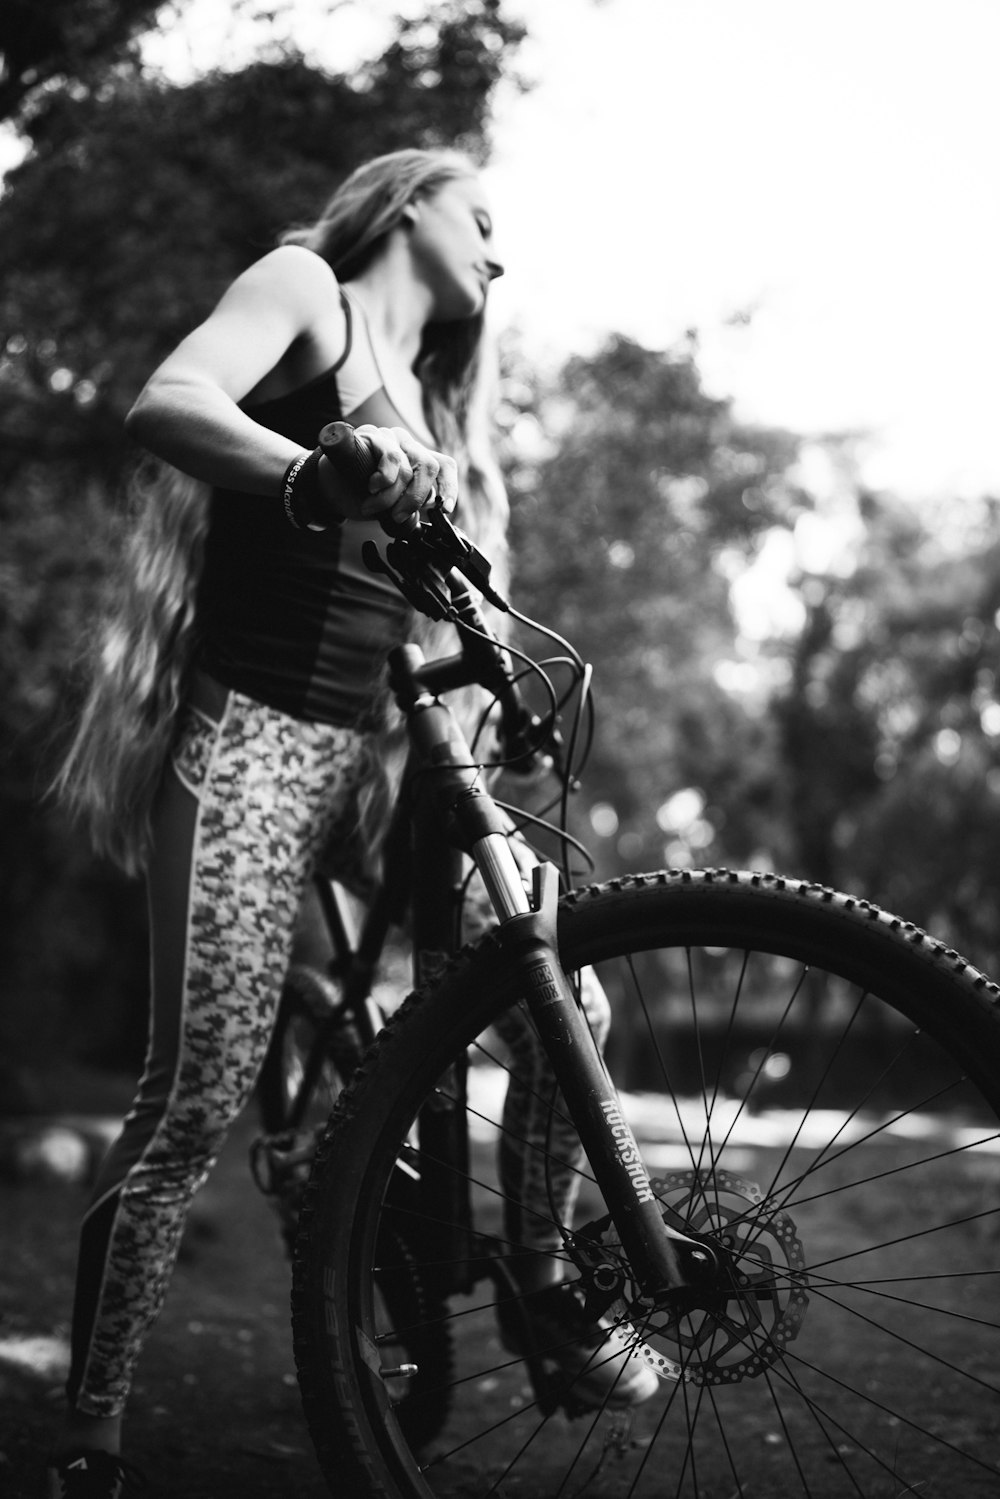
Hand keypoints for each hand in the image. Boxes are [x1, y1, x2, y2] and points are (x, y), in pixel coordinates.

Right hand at [318, 424, 457, 524]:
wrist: (328, 488)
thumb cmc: (362, 496)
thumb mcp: (394, 506)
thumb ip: (413, 505)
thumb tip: (430, 515)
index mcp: (418, 460)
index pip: (445, 466)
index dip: (449, 487)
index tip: (445, 509)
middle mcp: (408, 444)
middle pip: (430, 467)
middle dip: (415, 498)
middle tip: (397, 517)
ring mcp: (390, 437)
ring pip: (408, 467)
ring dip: (391, 496)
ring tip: (372, 507)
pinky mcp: (372, 434)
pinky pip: (391, 457)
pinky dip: (384, 479)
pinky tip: (372, 487)